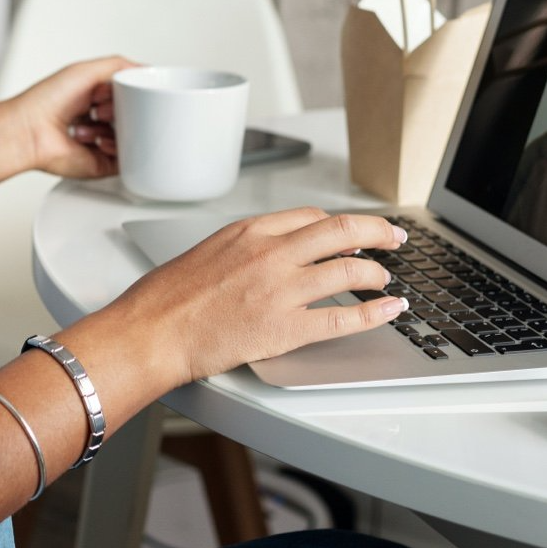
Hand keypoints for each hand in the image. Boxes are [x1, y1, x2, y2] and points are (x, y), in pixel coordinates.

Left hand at [10, 56, 136, 179]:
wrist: (30, 131)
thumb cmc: (46, 101)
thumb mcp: (86, 70)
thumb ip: (121, 66)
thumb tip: (146, 70)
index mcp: (95, 97)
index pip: (130, 94)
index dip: (129, 91)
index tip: (123, 89)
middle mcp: (98, 120)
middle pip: (133, 115)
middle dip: (123, 109)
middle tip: (104, 106)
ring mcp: (101, 141)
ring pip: (132, 136)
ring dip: (117, 127)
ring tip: (95, 121)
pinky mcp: (102, 163)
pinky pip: (127, 159)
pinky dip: (117, 148)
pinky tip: (99, 140)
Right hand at [115, 208, 408, 383]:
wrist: (151, 331)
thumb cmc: (166, 297)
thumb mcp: (207, 251)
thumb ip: (244, 248)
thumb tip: (270, 254)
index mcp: (250, 230)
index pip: (311, 216)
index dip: (340, 224)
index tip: (353, 231)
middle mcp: (271, 252)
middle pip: (343, 230)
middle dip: (378, 232)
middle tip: (394, 238)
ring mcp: (282, 290)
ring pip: (350, 270)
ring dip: (377, 274)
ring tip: (386, 281)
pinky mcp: (286, 328)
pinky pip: (345, 318)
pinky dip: (376, 313)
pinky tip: (390, 311)